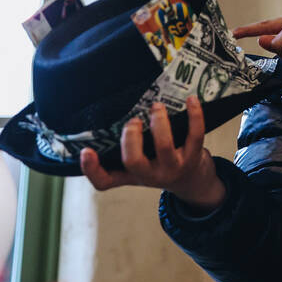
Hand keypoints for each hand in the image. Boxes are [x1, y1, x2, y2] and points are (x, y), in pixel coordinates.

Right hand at [80, 96, 226, 210]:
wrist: (192, 180)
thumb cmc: (157, 167)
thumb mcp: (135, 167)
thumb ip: (117, 152)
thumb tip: (98, 124)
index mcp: (131, 175)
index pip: (104, 181)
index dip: (92, 169)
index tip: (86, 151)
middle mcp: (150, 175)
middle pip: (135, 162)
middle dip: (131, 139)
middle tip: (133, 120)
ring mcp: (173, 166)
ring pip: (164, 147)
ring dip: (159, 124)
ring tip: (156, 106)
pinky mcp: (194, 155)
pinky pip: (195, 135)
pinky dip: (195, 116)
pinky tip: (191, 100)